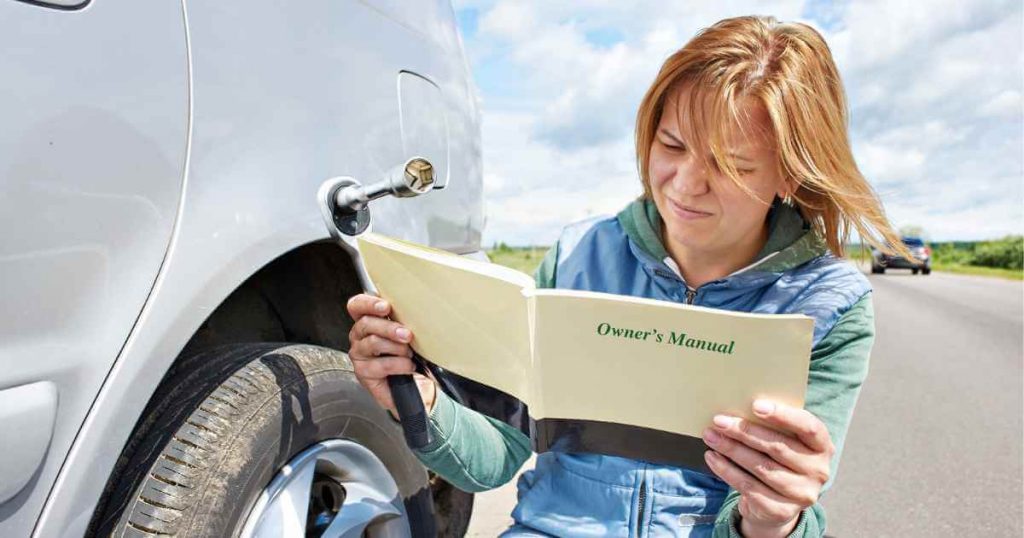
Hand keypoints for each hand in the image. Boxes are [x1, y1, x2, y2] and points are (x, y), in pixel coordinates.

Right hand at [346, 293, 435, 415]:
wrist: (414, 386)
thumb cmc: (408, 355)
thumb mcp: (406, 334)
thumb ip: (403, 320)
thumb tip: (416, 309)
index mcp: (368, 322)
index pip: (357, 306)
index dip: (368, 303)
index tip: (386, 307)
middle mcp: (359, 337)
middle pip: (366, 323)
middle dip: (389, 328)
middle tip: (407, 335)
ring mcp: (359, 355)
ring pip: (373, 343)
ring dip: (396, 348)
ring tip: (409, 354)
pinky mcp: (363, 373)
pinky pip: (380, 365)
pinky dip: (399, 365)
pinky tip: (408, 367)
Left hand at [701, 400, 834, 537]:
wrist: (777, 504)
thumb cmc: (778, 460)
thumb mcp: (785, 441)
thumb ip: (773, 426)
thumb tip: (739, 407)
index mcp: (822, 446)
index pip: (809, 427)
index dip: (783, 415)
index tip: (756, 406)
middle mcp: (818, 471)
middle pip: (777, 447)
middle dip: (744, 431)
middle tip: (719, 421)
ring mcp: (801, 493)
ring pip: (761, 467)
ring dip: (731, 449)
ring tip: (711, 436)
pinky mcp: (781, 511)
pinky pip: (749, 487)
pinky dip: (727, 470)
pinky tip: (712, 457)